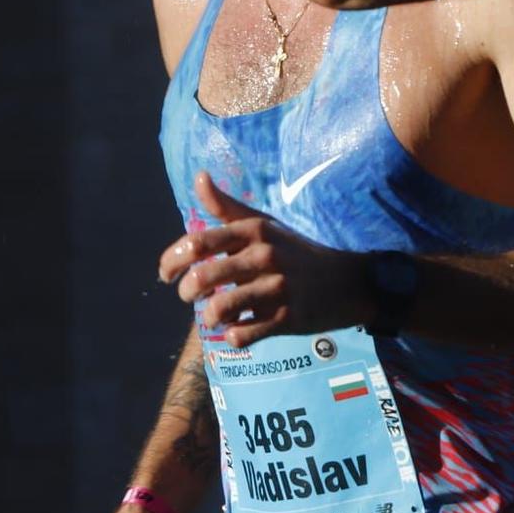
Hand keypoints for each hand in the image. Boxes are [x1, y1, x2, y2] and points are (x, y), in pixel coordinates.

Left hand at [155, 173, 369, 344]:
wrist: (347, 280)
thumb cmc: (294, 250)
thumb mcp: (263, 223)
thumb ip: (225, 206)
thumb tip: (198, 176)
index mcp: (253, 230)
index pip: (198, 242)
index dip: (172, 260)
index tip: (166, 274)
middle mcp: (263, 256)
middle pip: (203, 278)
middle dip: (187, 293)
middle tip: (190, 297)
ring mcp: (276, 288)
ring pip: (220, 308)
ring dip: (208, 318)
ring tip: (214, 316)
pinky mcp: (288, 318)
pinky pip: (245, 333)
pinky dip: (233, 336)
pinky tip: (236, 330)